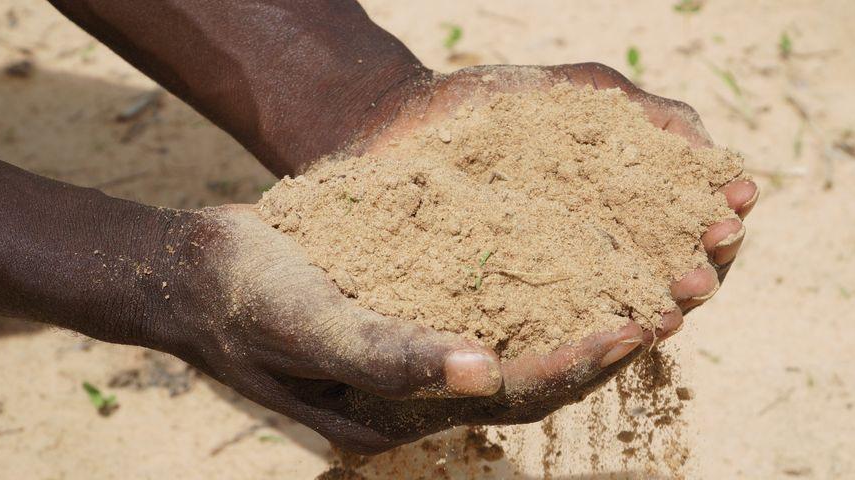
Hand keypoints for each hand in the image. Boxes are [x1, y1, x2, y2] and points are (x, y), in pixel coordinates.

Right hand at [149, 205, 667, 453]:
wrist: (191, 281)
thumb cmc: (243, 295)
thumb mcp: (305, 320)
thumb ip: (386, 353)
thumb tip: (481, 369)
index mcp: (391, 415)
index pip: (509, 395)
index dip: (576, 363)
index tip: (636, 324)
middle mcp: (409, 407)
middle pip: (524, 389)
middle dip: (595, 356)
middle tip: (664, 310)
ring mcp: (406, 380)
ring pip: (512, 366)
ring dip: (573, 338)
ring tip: (634, 297)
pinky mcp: (402, 345)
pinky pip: (483, 335)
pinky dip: (533, 314)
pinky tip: (564, 283)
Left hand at [371, 64, 756, 309]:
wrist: (394, 128)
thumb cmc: (485, 111)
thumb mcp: (574, 101)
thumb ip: (643, 118)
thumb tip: (714, 151)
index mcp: (625, 215)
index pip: (689, 229)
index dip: (718, 220)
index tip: (737, 205)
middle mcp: (601, 263)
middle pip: (671, 282)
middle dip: (699, 276)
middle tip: (706, 271)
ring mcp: (557, 293)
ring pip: (623, 316)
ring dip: (656, 315)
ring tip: (672, 310)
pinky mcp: (507, 319)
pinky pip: (555, 336)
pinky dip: (591, 336)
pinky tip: (616, 331)